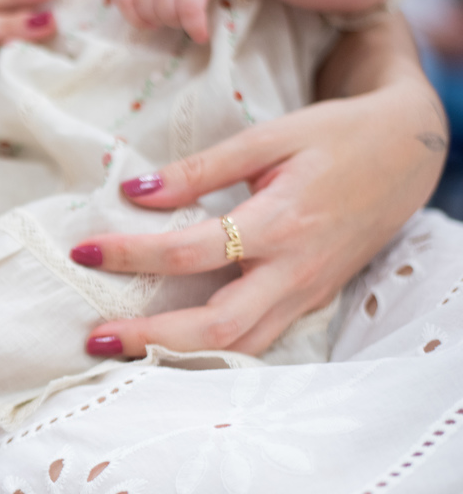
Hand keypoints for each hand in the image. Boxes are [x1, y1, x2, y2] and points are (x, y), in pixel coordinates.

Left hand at [69, 77, 445, 357]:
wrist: (411, 154)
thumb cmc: (336, 137)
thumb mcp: (269, 137)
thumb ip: (201, 168)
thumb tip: (135, 191)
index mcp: (281, 222)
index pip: (191, 251)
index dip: (131, 255)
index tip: (82, 251)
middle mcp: (294, 271)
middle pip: (217, 327)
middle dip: (150, 338)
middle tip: (92, 338)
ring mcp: (305, 295)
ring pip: (239, 348)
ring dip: (175, 357)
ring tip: (118, 350)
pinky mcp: (308, 303)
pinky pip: (256, 342)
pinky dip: (209, 353)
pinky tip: (165, 347)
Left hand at [117, 0, 235, 43]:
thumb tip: (138, 18)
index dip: (135, 17)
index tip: (148, 24)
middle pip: (147, 11)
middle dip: (161, 21)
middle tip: (175, 17)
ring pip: (167, 14)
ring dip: (179, 24)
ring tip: (188, 18)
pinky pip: (189, 12)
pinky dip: (195, 28)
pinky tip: (201, 35)